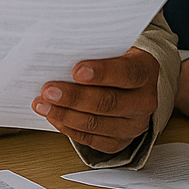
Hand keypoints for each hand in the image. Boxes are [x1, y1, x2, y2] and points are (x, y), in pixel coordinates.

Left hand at [33, 47, 159, 154]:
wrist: (135, 82)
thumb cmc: (117, 60)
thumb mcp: (114, 48)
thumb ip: (95, 50)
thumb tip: (60, 54)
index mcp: (145, 71)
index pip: (126, 73)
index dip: (102, 73)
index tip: (76, 70)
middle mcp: (144, 101)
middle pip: (108, 103)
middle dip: (74, 97)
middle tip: (49, 90)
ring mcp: (133, 125)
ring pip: (96, 124)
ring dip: (65, 115)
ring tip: (43, 104)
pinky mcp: (120, 141)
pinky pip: (91, 140)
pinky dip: (69, 128)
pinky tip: (53, 117)